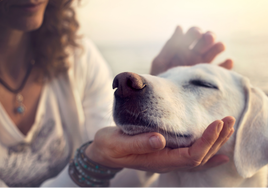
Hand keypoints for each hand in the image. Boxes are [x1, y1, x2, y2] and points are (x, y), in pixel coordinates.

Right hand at [85, 116, 234, 172]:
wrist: (104, 153)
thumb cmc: (110, 147)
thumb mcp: (118, 144)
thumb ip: (138, 143)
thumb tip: (160, 139)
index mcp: (158, 160)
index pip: (190, 155)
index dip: (206, 141)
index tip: (216, 123)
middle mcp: (167, 162)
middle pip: (200, 156)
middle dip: (217, 139)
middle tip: (228, 120)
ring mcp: (168, 159)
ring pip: (198, 156)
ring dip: (215, 143)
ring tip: (227, 127)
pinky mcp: (166, 152)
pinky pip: (191, 156)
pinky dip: (208, 152)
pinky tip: (219, 152)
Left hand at [151, 26, 233, 74]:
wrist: (165, 99)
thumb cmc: (160, 80)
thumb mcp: (161, 62)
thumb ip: (170, 46)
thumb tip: (179, 27)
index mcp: (183, 48)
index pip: (192, 34)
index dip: (195, 32)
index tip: (197, 34)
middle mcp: (195, 55)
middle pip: (206, 41)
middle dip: (208, 37)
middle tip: (208, 38)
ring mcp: (203, 66)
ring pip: (215, 52)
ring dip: (218, 47)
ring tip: (220, 46)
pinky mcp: (210, 78)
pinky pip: (222, 70)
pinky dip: (226, 65)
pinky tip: (228, 61)